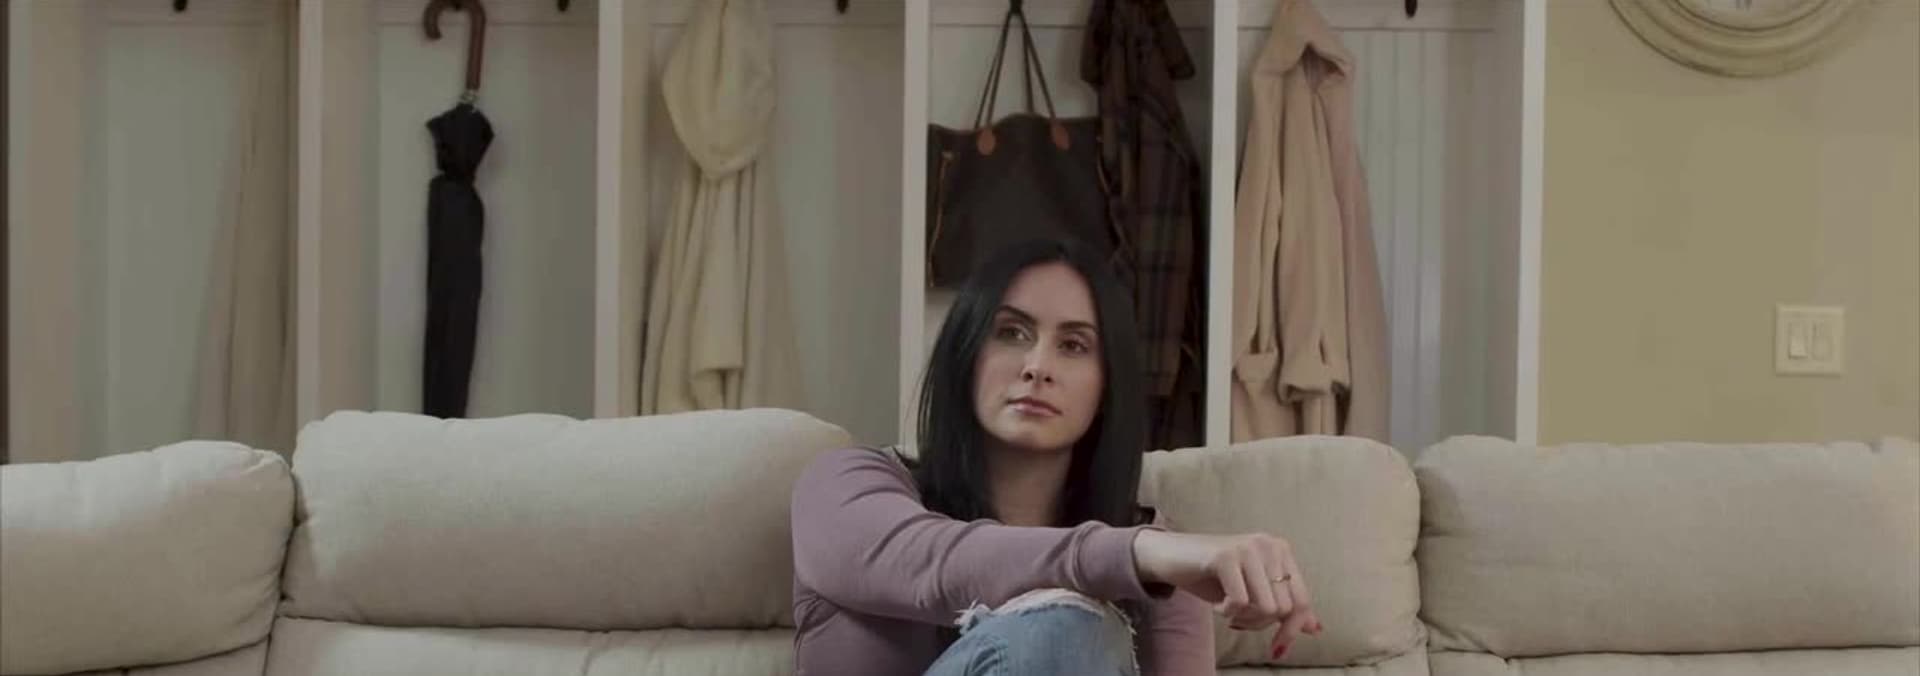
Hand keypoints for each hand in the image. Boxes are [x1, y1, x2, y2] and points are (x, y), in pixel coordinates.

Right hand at [1132, 530, 1323, 657]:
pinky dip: (1226, 611)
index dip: (1291, 630)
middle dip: (1259, 622)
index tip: (1277, 648)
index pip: (1302, 600)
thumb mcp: (1254, 590)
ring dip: (1243, 617)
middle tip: (1238, 615)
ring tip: (1228, 606)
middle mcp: (1269, 545)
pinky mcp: (1225, 556)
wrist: (1171, 556)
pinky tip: (1216, 600)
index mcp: (1281, 551)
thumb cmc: (1214, 576)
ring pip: (1266, 608)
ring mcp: (1248, 548)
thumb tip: (1316, 628)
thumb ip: (1284, 605)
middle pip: (1284, 609)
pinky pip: (1240, 603)